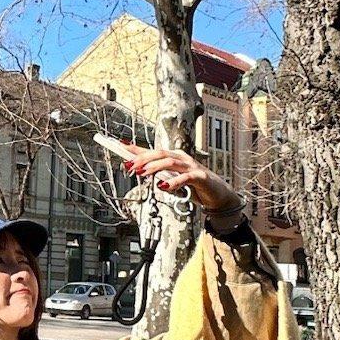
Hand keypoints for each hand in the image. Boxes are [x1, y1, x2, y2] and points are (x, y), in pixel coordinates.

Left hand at [123, 144, 242, 214]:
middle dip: (143, 158)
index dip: (136, 148)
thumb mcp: (172, 179)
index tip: (120, 145)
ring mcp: (191, 166)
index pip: (152, 151)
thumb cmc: (195, 185)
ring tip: (142, 173)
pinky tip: (163, 186)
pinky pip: (185, 178)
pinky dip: (172, 182)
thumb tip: (140, 170)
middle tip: (129, 164)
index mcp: (175, 157)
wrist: (218, 194)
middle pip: (160, 153)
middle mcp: (182, 158)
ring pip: (170, 162)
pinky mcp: (200, 177)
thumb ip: (159, 174)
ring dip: (154, 167)